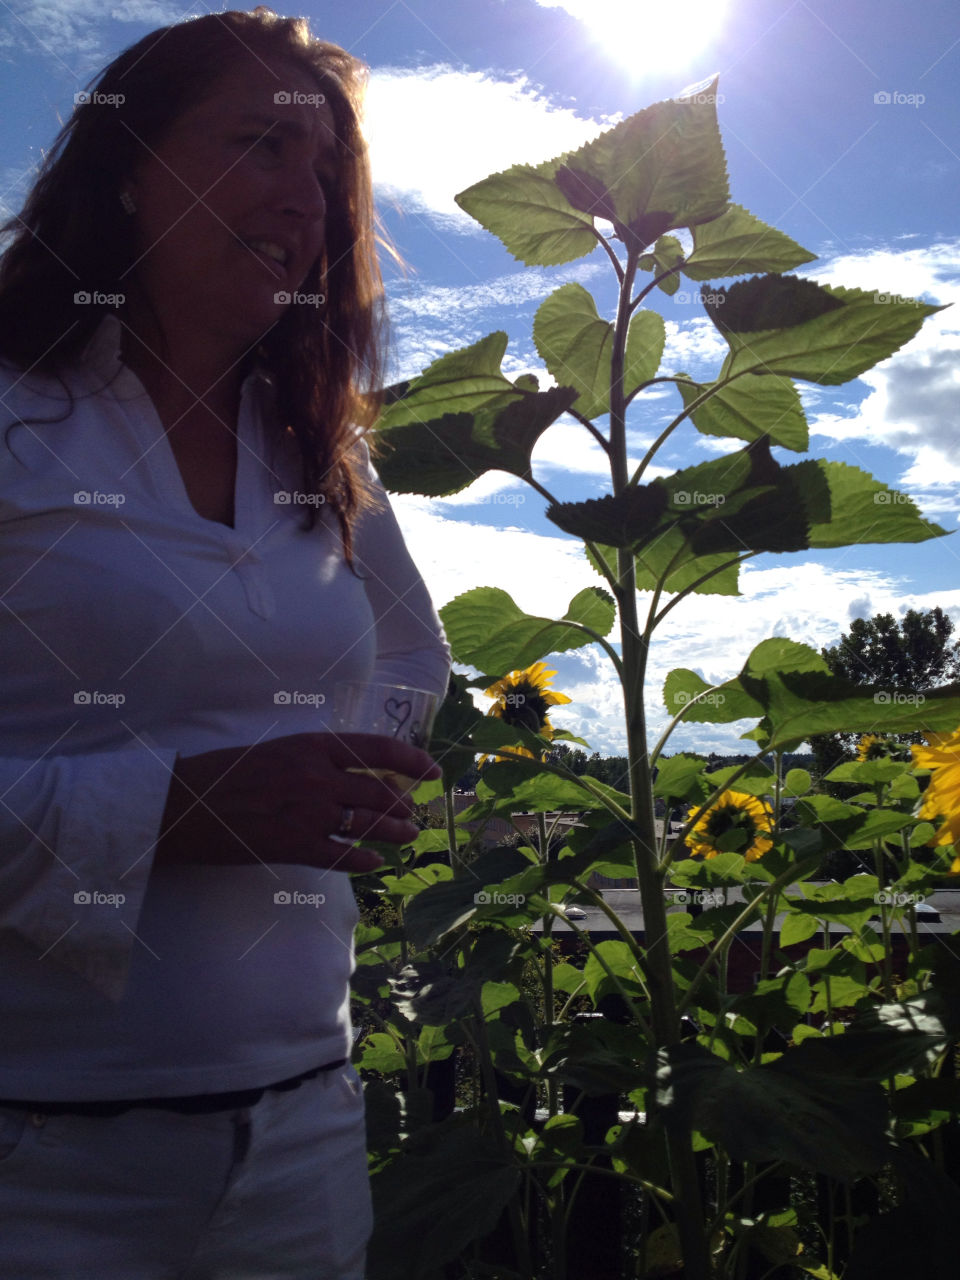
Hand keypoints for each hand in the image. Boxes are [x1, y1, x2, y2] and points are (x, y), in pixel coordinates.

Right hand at [155, 732, 440, 873]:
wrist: (184, 803)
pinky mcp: (293, 846)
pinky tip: (373, 863)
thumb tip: (357, 773)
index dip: (413, 760)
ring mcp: (307, 813)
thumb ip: (316, 760)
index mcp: (312, 746)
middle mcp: (317, 776)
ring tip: (406, 836)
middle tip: (414, 815)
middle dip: (404, 806)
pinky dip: (363, 860)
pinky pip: (342, 856)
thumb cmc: (225, 773)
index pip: (378, 749)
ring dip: (393, 832)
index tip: (434, 771)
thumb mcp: (277, 751)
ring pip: (367, 824)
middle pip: (379, 791)